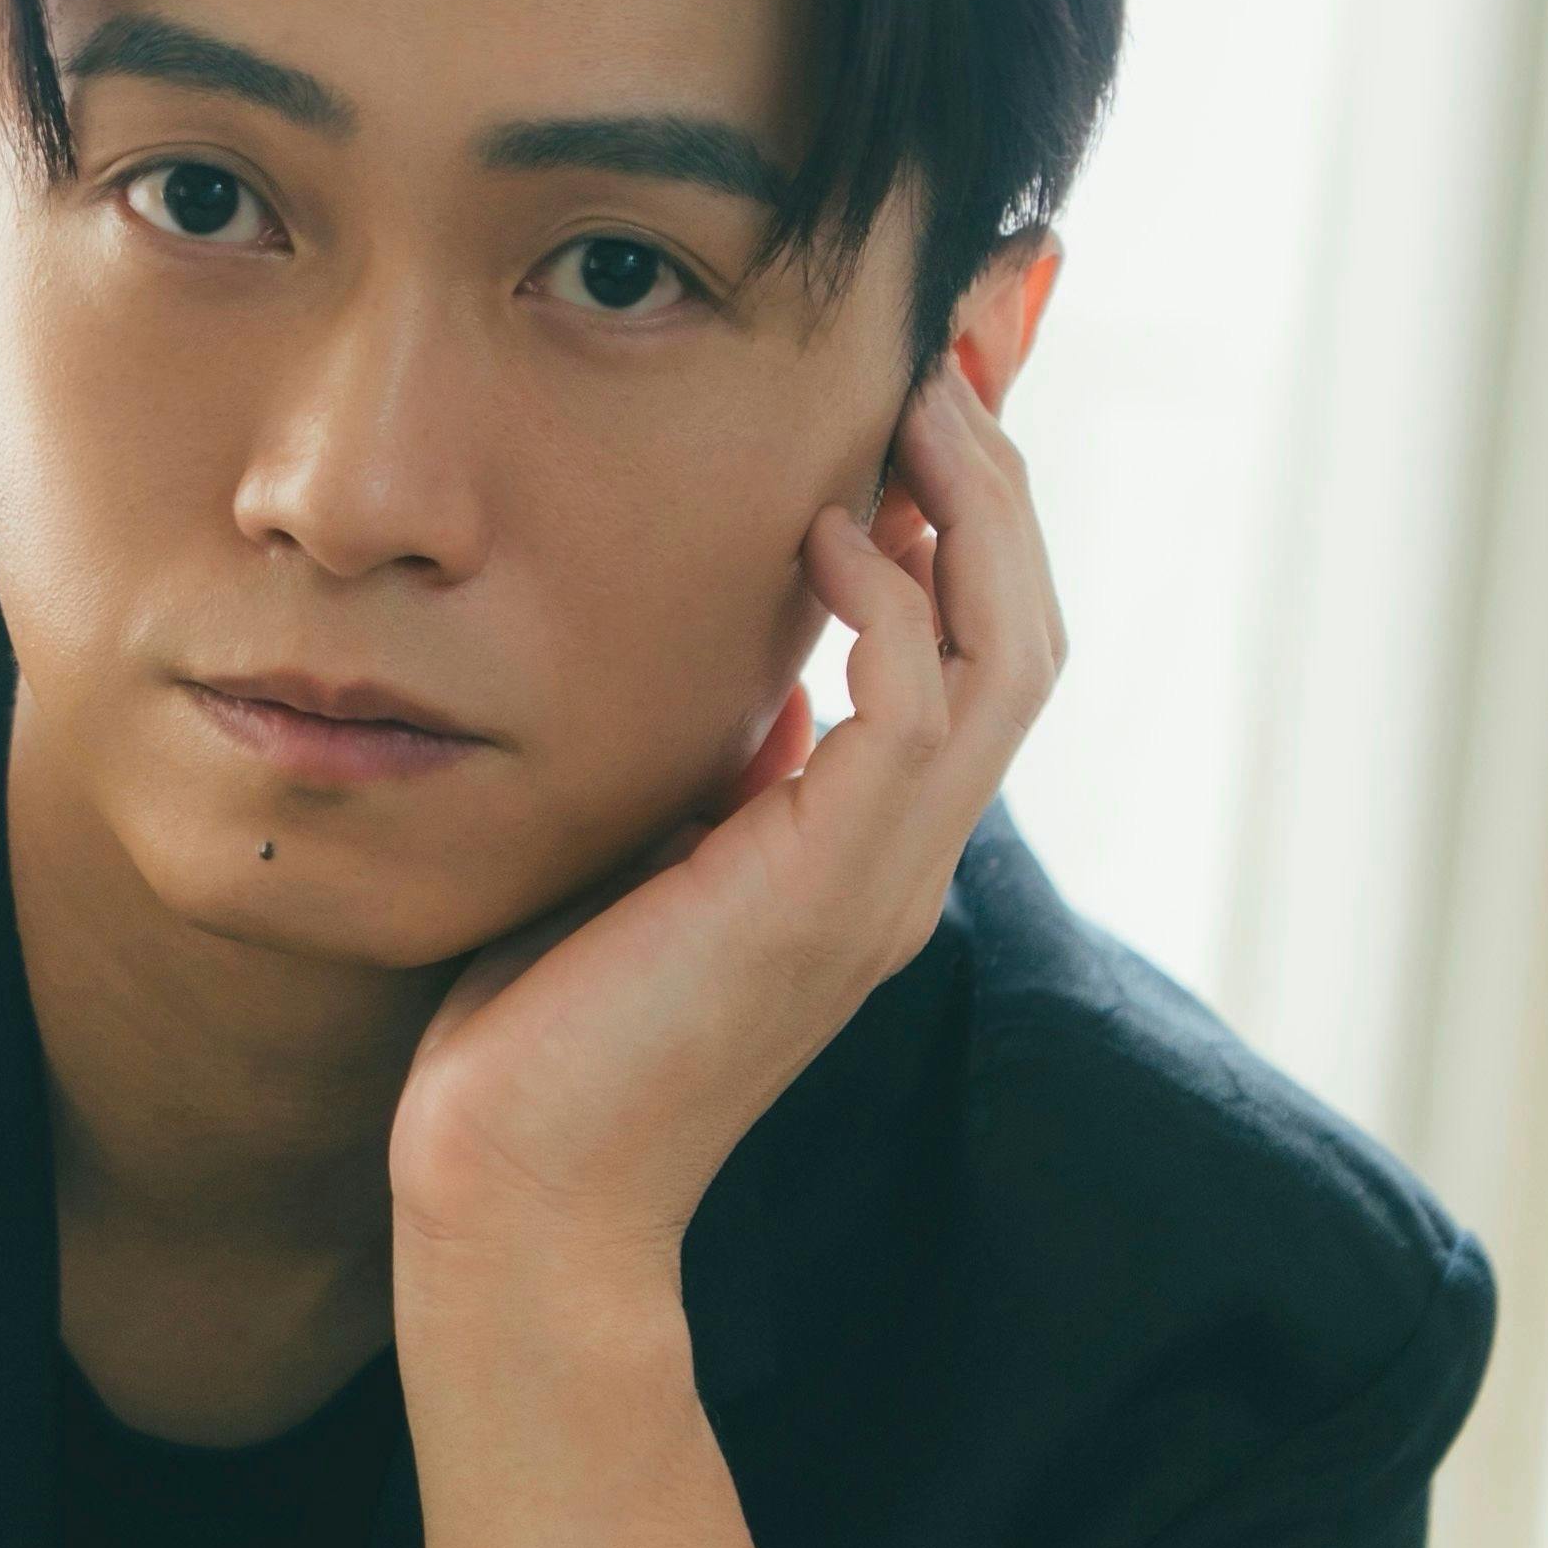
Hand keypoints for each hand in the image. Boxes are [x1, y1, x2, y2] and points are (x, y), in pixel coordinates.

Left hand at [388, 360, 1063, 1286]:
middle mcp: (904, 863)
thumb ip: (734, 783)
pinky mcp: (828, 893)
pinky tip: (825, 531)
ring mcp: (882, 882)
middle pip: (1029, 632)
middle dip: (1000, 482)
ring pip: (1010, 655)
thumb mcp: (653, 865)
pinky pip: (916, 708)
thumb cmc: (549, 1039)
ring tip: (917, 405)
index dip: (976, 520)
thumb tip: (779, 696)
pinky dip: (892, 601)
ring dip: (975, 513)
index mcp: (870, 854)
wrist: (518, 1193)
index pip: (981, 655)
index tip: (937, 395)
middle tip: (953, 355)